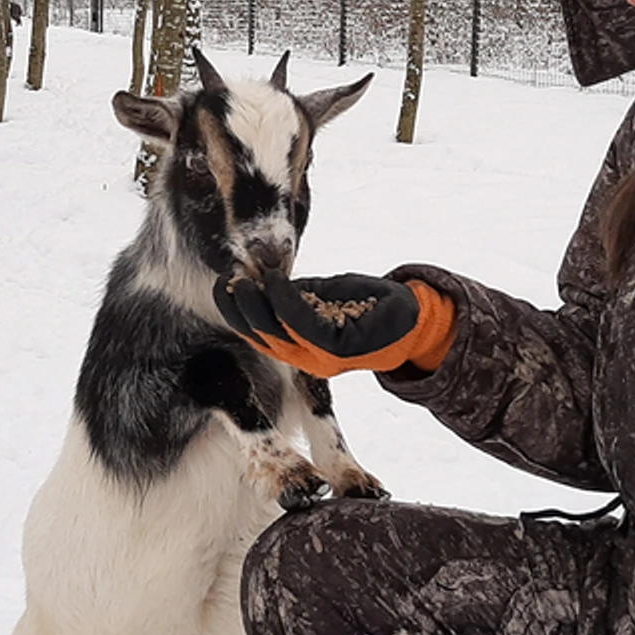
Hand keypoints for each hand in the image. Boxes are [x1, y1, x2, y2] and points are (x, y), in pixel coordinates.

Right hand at [215, 270, 455, 377]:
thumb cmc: (365, 305)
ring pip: (277, 333)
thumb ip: (293, 293)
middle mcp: (307, 358)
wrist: (411, 316)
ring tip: (245, 279)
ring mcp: (323, 357)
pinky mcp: (340, 348)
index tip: (223, 283)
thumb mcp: (322, 295)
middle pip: (261, 337)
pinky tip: (277, 281)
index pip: (257, 334)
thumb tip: (258, 276)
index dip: (235, 311)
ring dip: (257, 305)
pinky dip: (286, 302)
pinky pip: (304, 324)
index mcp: (300, 347)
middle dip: (239, 308)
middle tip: (228, 280)